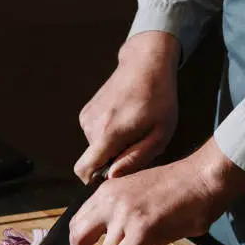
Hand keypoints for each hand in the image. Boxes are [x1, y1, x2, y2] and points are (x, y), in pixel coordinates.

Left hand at [69, 137, 244, 244]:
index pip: (76, 222)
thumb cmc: (179, 188)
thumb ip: (118, 211)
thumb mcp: (136, 192)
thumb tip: (108, 240)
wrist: (204, 178)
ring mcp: (124, 215)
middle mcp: (109, 201)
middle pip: (78, 239)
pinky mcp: (142, 229)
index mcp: (106, 191)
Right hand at [74, 31, 180, 183]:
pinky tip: (125, 123)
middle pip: (94, 161)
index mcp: (109, 133)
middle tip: (136, 147)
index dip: (93, 182)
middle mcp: (91, 125)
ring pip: (95, 149)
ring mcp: (86, 117)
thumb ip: (136, 159)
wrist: (145, 63)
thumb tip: (112, 177)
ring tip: (134, 132)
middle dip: (112, 162)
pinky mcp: (86, 112)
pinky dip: (108, 136)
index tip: (112, 180)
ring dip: (113, 148)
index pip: (84, 170)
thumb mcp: (160, 134)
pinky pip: (94, 136)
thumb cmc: (159, 99)